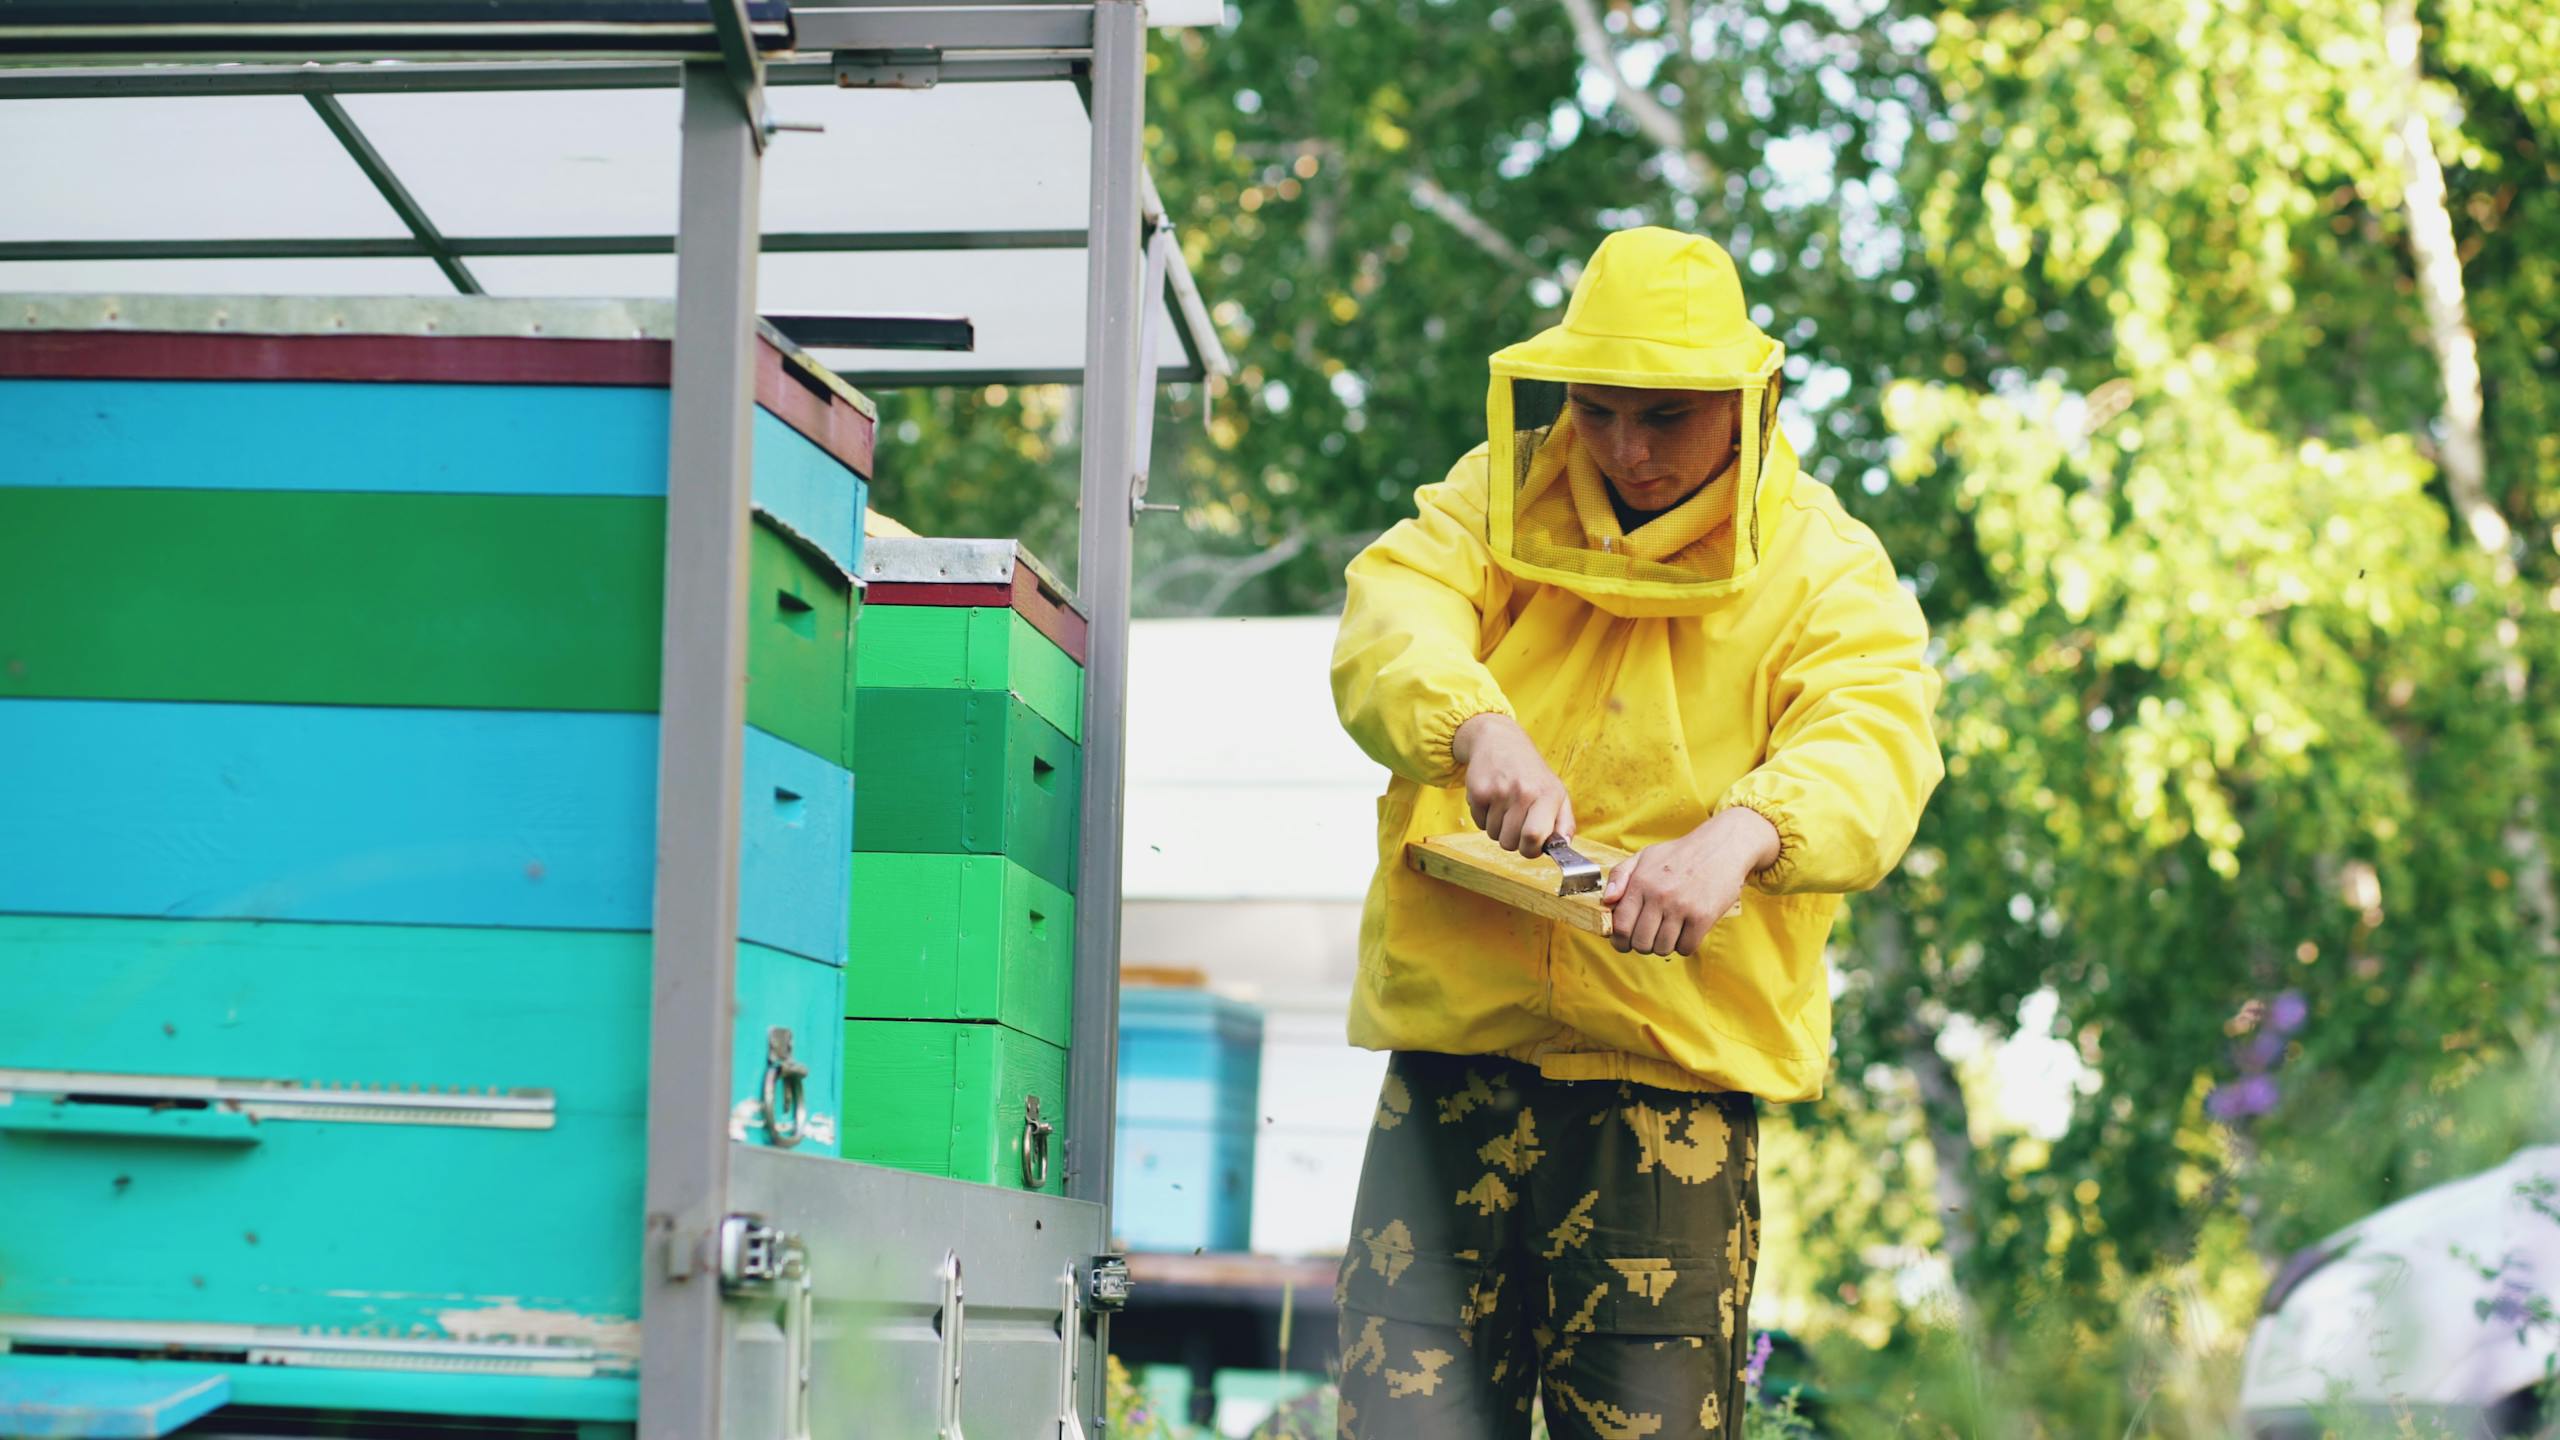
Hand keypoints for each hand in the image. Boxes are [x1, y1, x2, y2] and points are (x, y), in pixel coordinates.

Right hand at [1453, 713, 1575, 856]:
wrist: (1500, 741)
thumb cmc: (1531, 773)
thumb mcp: (1556, 791)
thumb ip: (1564, 823)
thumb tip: (1563, 847)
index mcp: (1549, 795)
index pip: (1534, 836)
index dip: (1531, 849)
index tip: (1531, 844)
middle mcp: (1524, 791)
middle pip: (1510, 843)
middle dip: (1512, 840)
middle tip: (1516, 821)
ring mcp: (1500, 791)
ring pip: (1494, 835)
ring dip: (1498, 828)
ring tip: (1504, 806)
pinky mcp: (1478, 791)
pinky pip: (1479, 824)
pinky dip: (1483, 818)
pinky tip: (1492, 799)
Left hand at [1602, 808, 1781, 956]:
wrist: (1722, 846)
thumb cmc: (1680, 854)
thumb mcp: (1644, 856)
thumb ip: (1619, 876)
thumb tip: (1607, 900)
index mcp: (1641, 882)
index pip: (1621, 926)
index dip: (1619, 941)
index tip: (1624, 943)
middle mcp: (1659, 895)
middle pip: (1640, 943)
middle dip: (1642, 946)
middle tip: (1649, 937)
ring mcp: (1682, 907)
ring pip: (1663, 949)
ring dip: (1664, 946)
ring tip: (1669, 931)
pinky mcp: (1704, 916)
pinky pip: (1686, 948)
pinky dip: (1685, 945)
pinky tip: (1686, 931)